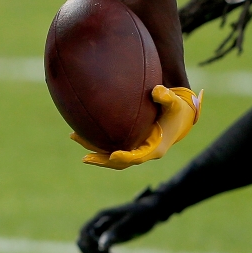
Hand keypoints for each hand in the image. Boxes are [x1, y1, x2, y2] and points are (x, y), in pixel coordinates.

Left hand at [75, 86, 201, 169]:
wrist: (179, 115)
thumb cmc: (177, 109)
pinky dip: (96, 139)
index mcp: (155, 148)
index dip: (125, 158)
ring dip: (93, 148)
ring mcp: (134, 147)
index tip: (113, 156)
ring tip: (73, 136)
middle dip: (102, 160)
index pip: (138, 157)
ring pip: (110, 153)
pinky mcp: (128, 141)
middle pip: (119, 161)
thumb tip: (156, 91)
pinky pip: (110, 143)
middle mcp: (142, 151)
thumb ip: (167, 97)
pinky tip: (79, 128)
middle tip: (85, 158)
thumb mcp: (175, 103)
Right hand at [76, 187, 167, 252]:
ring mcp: (104, 231)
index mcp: (101, 217)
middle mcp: (99, 224)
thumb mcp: (131, 223)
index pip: (84, 233)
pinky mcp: (110, 237)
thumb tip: (101, 247)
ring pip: (92, 249)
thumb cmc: (144, 214)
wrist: (153, 210)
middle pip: (85, 243)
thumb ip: (115, 233)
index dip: (89, 246)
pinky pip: (102, 251)